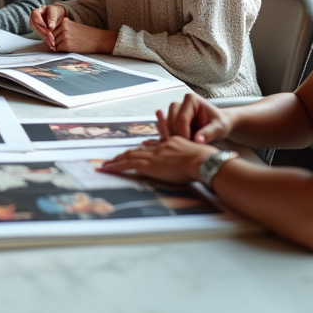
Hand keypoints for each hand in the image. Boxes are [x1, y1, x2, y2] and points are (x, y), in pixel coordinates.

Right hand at [29, 4, 66, 48]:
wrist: (58, 15)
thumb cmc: (55, 12)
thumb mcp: (54, 11)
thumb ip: (52, 17)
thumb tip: (50, 26)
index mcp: (36, 12)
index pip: (36, 17)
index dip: (41, 23)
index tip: (49, 28)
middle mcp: (33, 19)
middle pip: (36, 27)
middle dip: (44, 33)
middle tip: (52, 38)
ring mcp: (35, 26)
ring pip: (39, 33)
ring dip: (46, 39)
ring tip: (53, 43)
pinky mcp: (39, 32)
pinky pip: (42, 36)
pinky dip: (47, 41)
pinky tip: (51, 44)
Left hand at [49, 18, 117, 53]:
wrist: (98, 40)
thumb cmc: (86, 34)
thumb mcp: (73, 26)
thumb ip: (62, 29)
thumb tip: (49, 37)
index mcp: (64, 21)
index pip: (52, 29)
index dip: (54, 35)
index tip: (61, 38)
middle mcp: (63, 27)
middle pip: (52, 37)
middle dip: (56, 41)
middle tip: (68, 42)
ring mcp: (65, 36)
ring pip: (54, 43)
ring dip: (60, 46)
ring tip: (71, 44)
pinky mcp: (67, 45)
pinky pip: (58, 49)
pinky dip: (63, 50)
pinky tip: (72, 48)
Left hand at [98, 136, 216, 184]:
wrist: (204, 161)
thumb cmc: (206, 161)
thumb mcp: (196, 154)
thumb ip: (188, 156)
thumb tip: (187, 162)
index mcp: (171, 143)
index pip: (151, 148)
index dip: (141, 151)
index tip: (133, 153)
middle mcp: (160, 147)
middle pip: (137, 151)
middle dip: (124, 155)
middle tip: (112, 159)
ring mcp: (154, 156)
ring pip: (130, 156)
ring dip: (116, 161)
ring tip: (106, 165)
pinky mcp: (151, 165)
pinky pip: (129, 164)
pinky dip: (117, 166)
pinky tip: (108, 168)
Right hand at [157, 92, 231, 143]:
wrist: (217, 125)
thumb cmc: (219, 124)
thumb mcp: (219, 128)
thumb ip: (209, 133)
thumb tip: (197, 140)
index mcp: (191, 100)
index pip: (182, 118)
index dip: (184, 134)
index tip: (190, 145)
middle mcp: (179, 103)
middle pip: (170, 121)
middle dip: (177, 136)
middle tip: (186, 147)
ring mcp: (172, 112)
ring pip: (164, 124)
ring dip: (170, 137)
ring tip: (181, 146)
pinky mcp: (169, 120)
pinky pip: (161, 127)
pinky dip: (165, 136)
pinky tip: (173, 144)